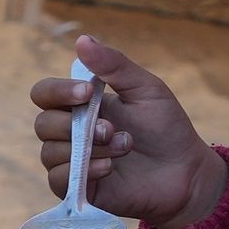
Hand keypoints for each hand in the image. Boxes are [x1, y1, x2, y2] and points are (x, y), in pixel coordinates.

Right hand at [34, 34, 227, 228]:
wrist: (186, 172)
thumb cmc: (167, 128)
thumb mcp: (146, 89)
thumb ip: (114, 66)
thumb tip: (81, 39)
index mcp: (81, 106)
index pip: (44, 94)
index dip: (57, 92)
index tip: (87, 93)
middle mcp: (70, 133)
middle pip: (42, 124)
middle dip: (74, 126)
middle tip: (111, 128)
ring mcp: (72, 161)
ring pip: (50, 153)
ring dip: (89, 148)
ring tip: (125, 147)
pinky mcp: (78, 189)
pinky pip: (59, 180)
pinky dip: (84, 170)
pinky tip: (110, 168)